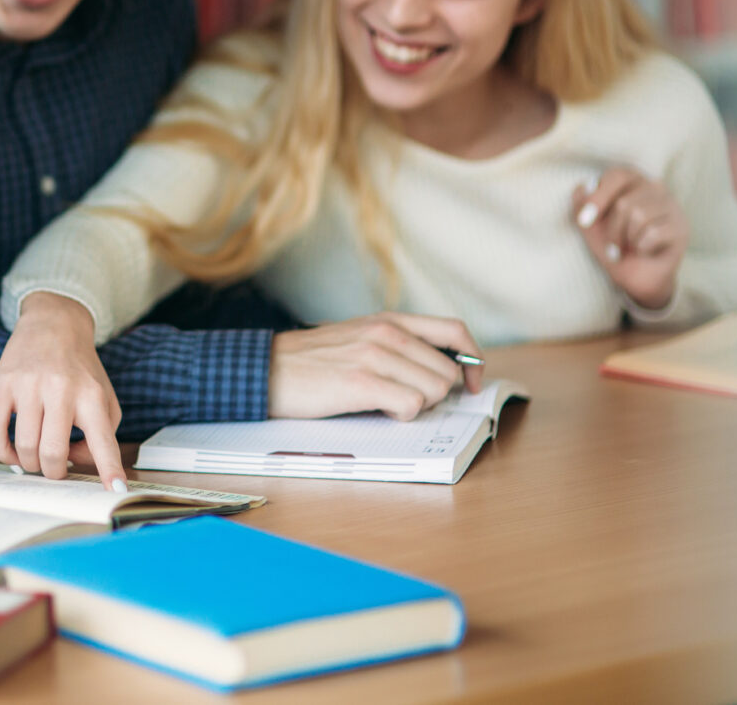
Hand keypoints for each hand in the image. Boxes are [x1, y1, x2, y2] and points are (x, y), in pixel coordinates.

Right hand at [0, 293, 125, 488]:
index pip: (102, 442)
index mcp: (91, 396)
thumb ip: (101, 434)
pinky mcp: (2, 384)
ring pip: (24, 448)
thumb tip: (76, 463)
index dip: (109, 470)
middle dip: (53, 473)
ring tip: (35, 458)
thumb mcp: (104, 397)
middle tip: (54, 469)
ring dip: (29, 464)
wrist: (54, 323)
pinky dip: (4, 452)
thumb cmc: (82, 369)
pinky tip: (13, 452)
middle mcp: (60, 390)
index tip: (115, 491)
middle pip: (52, 454)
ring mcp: (28, 386)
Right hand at [268, 313, 483, 420]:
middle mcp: (386, 333)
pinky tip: (381, 411)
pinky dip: (403, 416)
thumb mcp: (358, 338)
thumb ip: (396, 346)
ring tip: (389, 405)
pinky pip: (411, 405)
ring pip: (435, 390)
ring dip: (419, 406)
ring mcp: (374, 356)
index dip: (472, 360)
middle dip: (437, 395)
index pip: (454, 330)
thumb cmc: (310, 361)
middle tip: (409, 401)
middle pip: (448, 371)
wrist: (265, 369)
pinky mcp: (361, 382)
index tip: (469, 384)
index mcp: (389, 320)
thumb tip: (440, 372)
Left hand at [572, 168, 687, 310]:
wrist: (634, 277)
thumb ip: (582, 205)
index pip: (618, 175)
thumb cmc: (613, 245)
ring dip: (626, 239)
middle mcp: (657, 189)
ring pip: (639, 216)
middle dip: (612, 229)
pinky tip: (645, 251)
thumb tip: (583, 188)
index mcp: (634, 182)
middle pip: (625, 202)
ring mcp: (673, 207)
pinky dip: (641, 247)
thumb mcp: (590, 226)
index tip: (584, 221)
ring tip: (629, 247)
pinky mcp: (681, 228)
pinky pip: (653, 233)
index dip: (598, 197)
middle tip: (613, 244)